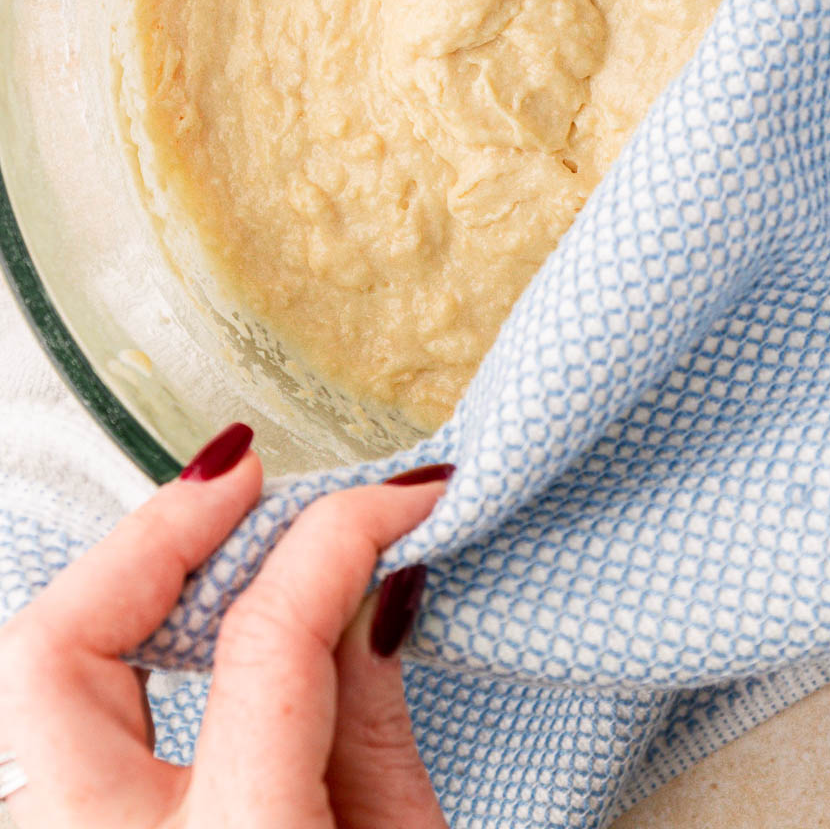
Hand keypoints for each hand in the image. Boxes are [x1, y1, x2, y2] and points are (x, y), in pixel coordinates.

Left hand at [0, 425, 449, 827]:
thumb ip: (375, 721)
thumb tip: (375, 582)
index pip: (267, 638)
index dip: (339, 538)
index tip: (399, 500)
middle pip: (61, 651)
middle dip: (154, 536)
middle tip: (245, 478)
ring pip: (16, 687)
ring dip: (106, 590)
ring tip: (195, 537)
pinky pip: (37, 742)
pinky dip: (89, 665)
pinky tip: (156, 632)